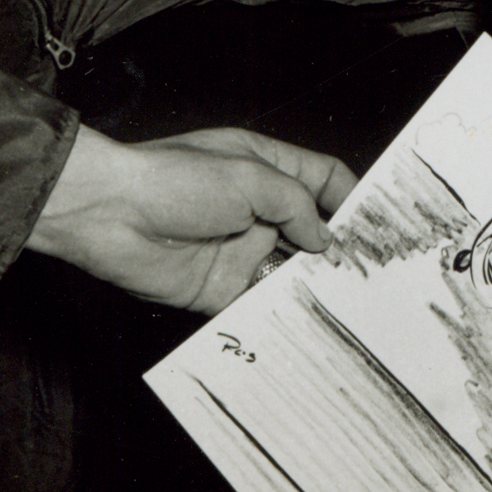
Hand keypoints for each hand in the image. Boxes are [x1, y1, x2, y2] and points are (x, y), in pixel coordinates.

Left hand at [27, 125, 355, 312]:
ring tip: (353, 303)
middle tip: (376, 273)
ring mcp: (240, 249)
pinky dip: (283, 314)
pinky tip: (310, 324)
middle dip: (341, 249)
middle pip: (312, 230)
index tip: (381, 225)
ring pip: (291, 271)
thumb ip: (295, 204)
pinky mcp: (221, 289)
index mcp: (264, 167)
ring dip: (315, 285)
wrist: (110, 216)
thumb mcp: (248, 176)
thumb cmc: (172, 179)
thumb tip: (325, 237)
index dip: (352, 199)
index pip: (322, 179)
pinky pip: (261, 305)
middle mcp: (257, 209)